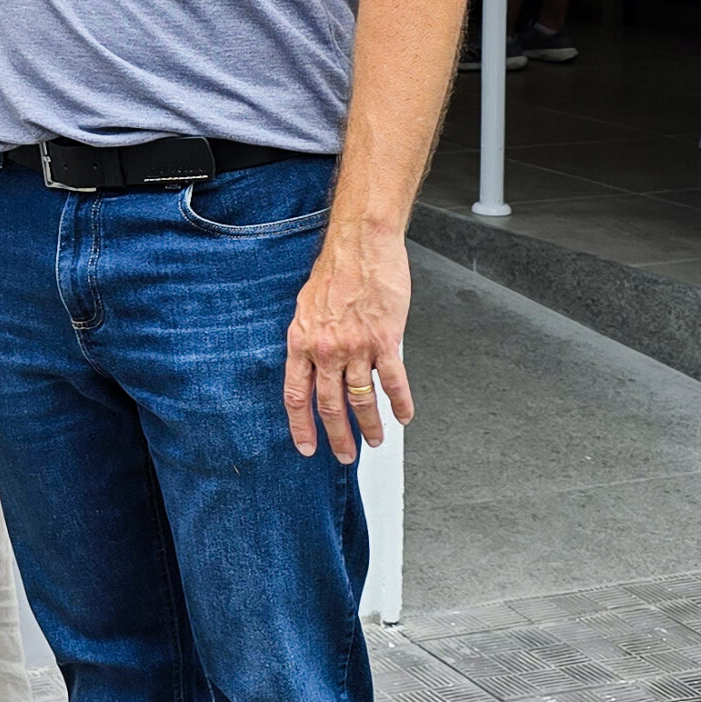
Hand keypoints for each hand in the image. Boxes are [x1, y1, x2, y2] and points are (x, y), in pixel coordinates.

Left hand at [284, 223, 414, 462]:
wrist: (360, 246)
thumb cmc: (335, 272)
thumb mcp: (306, 308)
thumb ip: (309, 340)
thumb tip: (312, 365)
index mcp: (302, 342)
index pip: (296, 396)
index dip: (301, 426)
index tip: (307, 448)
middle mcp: (326, 349)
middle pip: (330, 405)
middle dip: (337, 437)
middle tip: (344, 455)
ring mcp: (356, 347)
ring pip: (362, 399)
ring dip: (370, 426)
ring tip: (376, 440)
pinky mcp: (385, 340)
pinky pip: (393, 381)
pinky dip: (400, 403)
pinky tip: (403, 415)